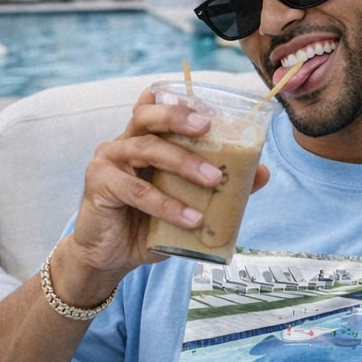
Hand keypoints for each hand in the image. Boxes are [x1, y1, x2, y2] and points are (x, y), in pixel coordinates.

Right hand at [62, 90, 270, 298]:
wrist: (114, 256)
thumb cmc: (150, 225)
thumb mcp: (188, 204)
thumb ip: (219, 186)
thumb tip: (262, 172)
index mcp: (144, 141)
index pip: (158, 110)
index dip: (179, 105)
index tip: (208, 110)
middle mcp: (124, 143)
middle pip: (147, 118)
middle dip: (178, 118)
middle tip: (207, 128)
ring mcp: (109, 161)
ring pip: (146, 149)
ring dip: (183, 162)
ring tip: (213, 180)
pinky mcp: (99, 185)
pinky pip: (138, 191)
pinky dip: (167, 206)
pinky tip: (192, 218)